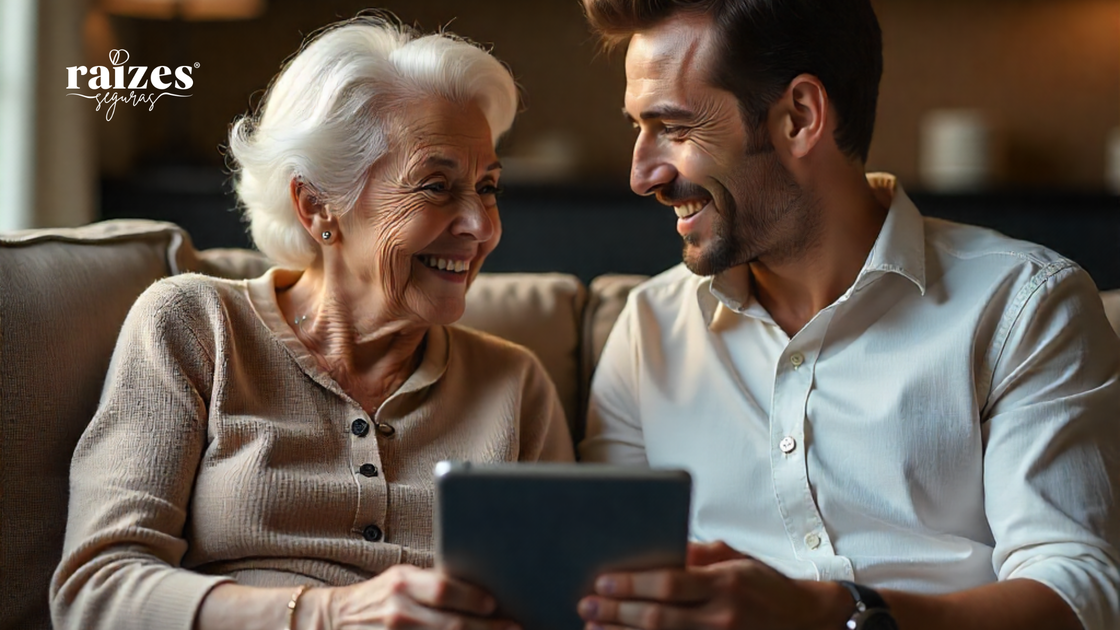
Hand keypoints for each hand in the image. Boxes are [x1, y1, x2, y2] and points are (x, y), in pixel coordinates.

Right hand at [312, 564, 517, 629]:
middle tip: (514, 628)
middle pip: (451, 625)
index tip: (494, 605)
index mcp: (402, 582)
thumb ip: (433, 583)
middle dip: (487, 629)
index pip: (441, 588)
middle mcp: (398, 610)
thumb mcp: (401, 579)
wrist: (332, 620)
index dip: (471, 598)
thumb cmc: (378, 597)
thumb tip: (482, 589)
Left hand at [577, 541, 849, 629]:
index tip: (603, 580)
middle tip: (586, 603)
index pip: (669, 584)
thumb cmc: (764, 585)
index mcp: (724, 584)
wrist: (806, 620)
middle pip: (657, 618)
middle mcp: (722, 617)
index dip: (632, 584)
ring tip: (593, 625)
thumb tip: (659, 548)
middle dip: (616, 611)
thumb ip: (696, 554)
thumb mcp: (735, 558)